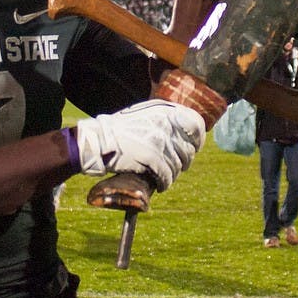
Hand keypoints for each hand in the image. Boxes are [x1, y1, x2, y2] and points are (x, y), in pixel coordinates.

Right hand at [74, 99, 205, 191]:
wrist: (100, 141)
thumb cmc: (121, 129)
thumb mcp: (145, 113)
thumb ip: (164, 118)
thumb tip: (183, 129)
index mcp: (166, 111)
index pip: (196, 124)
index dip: (197, 139)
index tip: (195, 146)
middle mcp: (166, 125)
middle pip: (188, 149)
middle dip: (184, 160)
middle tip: (178, 165)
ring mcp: (160, 142)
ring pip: (179, 165)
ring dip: (174, 173)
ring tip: (166, 175)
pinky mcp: (152, 158)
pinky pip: (167, 176)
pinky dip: (165, 183)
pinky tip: (160, 185)